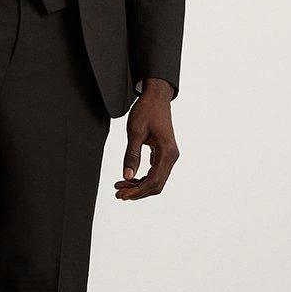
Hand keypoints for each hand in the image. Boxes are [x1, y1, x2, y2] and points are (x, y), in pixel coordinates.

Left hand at [115, 79, 178, 199]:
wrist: (156, 97)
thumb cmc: (146, 110)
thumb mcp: (135, 132)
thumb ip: (131, 155)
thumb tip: (127, 176)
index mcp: (167, 152)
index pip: (154, 181)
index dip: (137, 191)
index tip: (121, 194)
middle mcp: (172, 156)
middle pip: (157, 185)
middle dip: (138, 192)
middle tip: (118, 194)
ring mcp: (169, 155)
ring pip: (157, 180)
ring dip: (140, 186)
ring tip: (121, 187)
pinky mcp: (164, 153)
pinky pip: (156, 172)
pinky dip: (143, 178)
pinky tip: (130, 178)